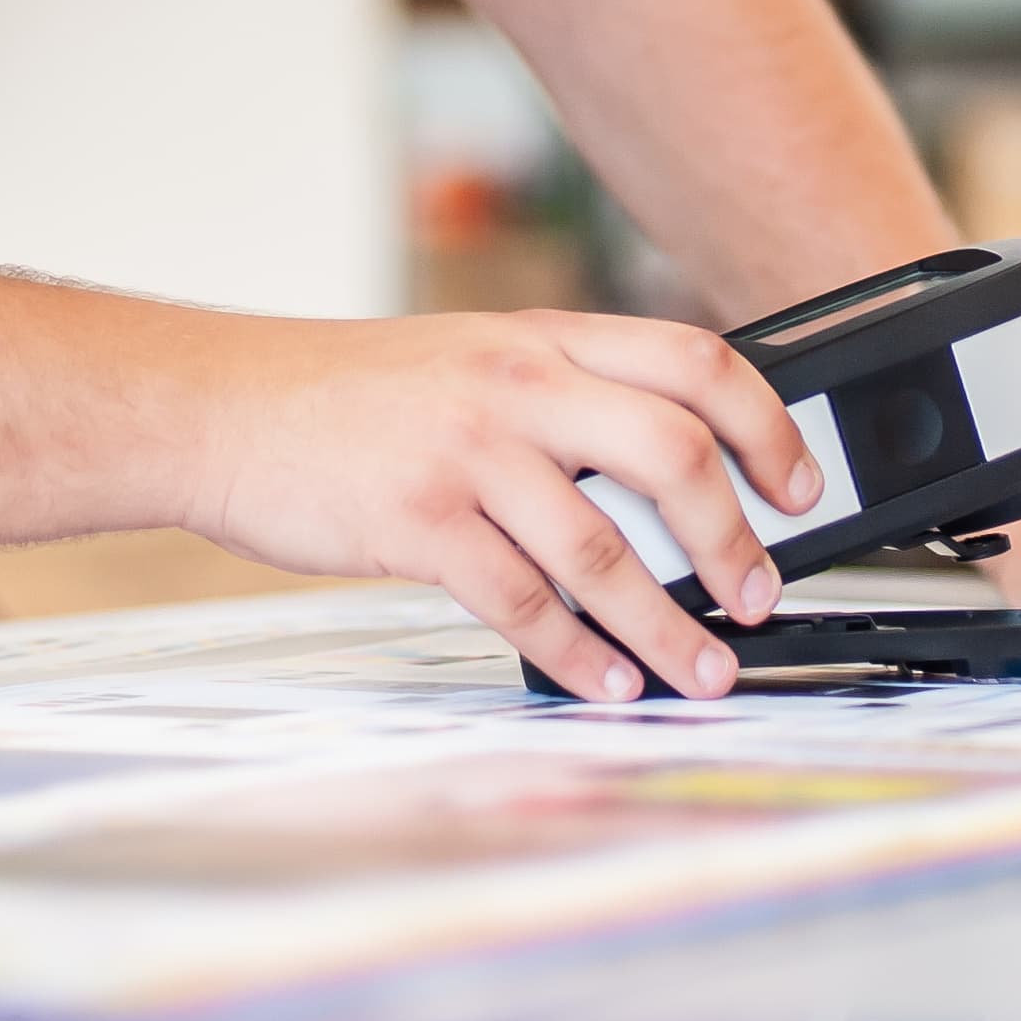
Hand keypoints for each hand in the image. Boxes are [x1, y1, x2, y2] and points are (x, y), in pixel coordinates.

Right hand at [186, 310, 823, 701]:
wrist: (220, 408)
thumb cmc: (343, 398)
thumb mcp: (467, 363)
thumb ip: (559, 401)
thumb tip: (663, 487)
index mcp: (541, 339)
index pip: (695, 360)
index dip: (767, 426)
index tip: (800, 487)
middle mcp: (516, 385)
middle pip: (673, 452)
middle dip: (733, 538)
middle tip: (758, 596)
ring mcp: (467, 451)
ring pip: (602, 547)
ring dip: (665, 624)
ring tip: (701, 673)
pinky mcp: (417, 520)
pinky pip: (521, 600)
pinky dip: (575, 653)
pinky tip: (603, 681)